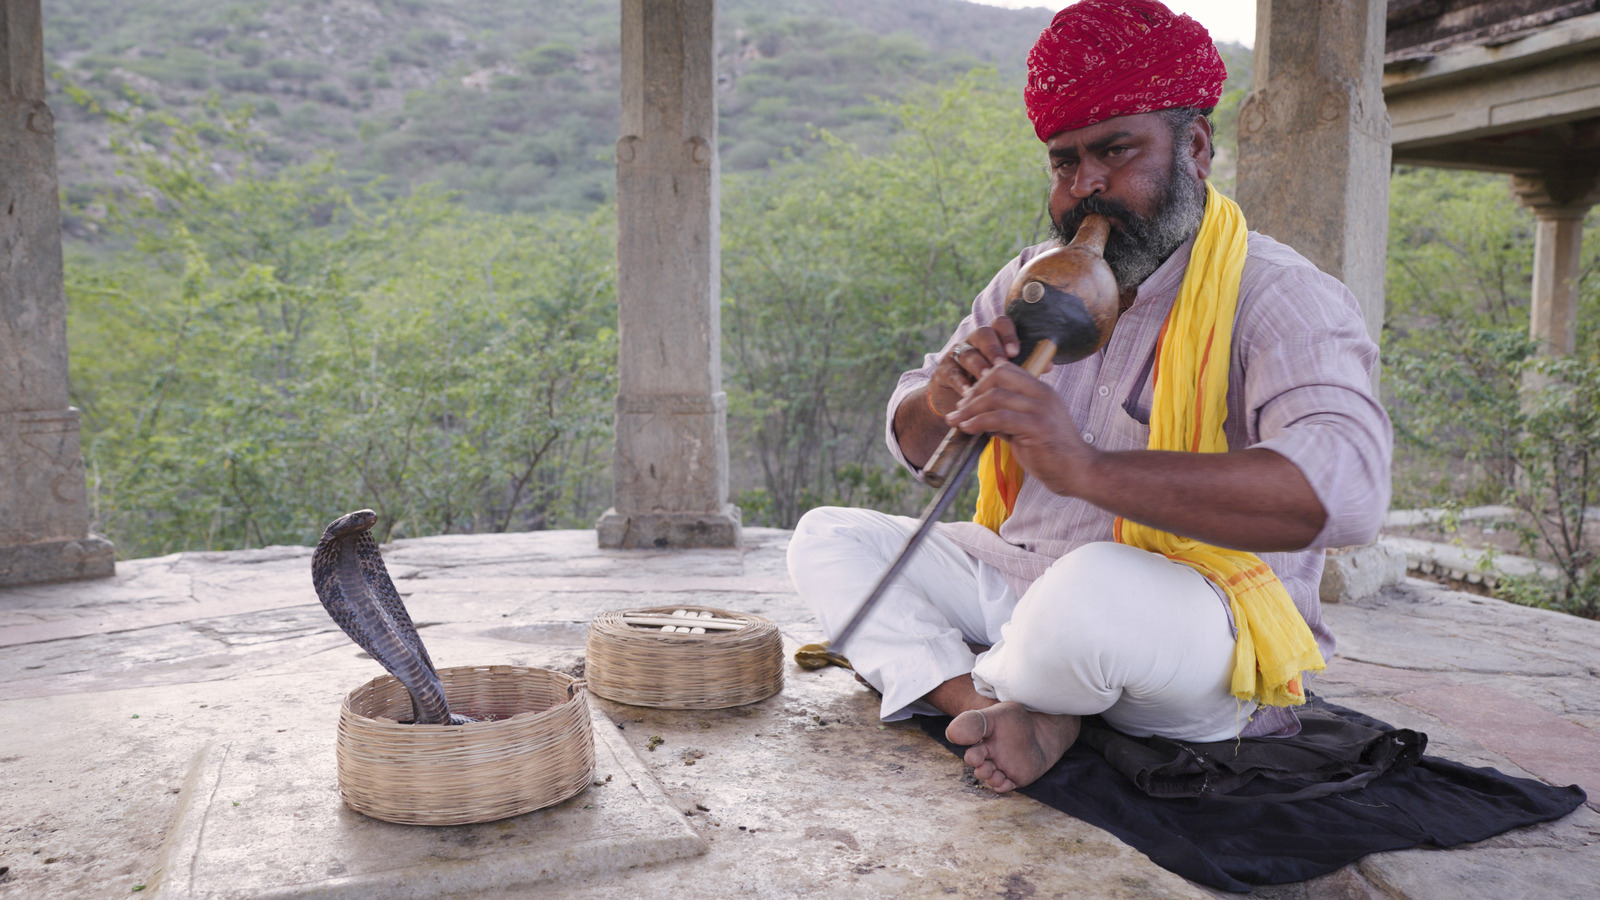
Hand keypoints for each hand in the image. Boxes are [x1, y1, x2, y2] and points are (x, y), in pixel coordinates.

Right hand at [927, 317, 1019, 417]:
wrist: (958, 403)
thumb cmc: (988, 386)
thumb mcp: (1006, 377)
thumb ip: (1024, 369)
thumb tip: (1049, 365)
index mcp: (993, 339)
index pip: (1001, 324)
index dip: (1009, 334)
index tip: (1015, 351)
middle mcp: (974, 342)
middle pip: (982, 334)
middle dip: (993, 348)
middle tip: (1002, 364)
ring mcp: (957, 355)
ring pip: (966, 352)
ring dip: (978, 365)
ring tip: (985, 378)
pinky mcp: (943, 370)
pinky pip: (951, 372)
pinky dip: (960, 382)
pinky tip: (968, 392)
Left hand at [943, 357, 1094, 496]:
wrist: (1077, 471)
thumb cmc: (1051, 452)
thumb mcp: (1027, 427)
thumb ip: (1006, 417)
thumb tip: (978, 415)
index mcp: (1041, 390)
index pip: (1006, 369)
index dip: (982, 381)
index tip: (968, 399)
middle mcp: (1042, 394)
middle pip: (998, 377)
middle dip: (973, 392)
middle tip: (959, 410)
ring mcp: (1041, 409)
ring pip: (996, 397)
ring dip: (970, 409)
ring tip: (956, 421)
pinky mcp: (1037, 426)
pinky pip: (1000, 418)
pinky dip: (979, 422)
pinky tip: (968, 429)